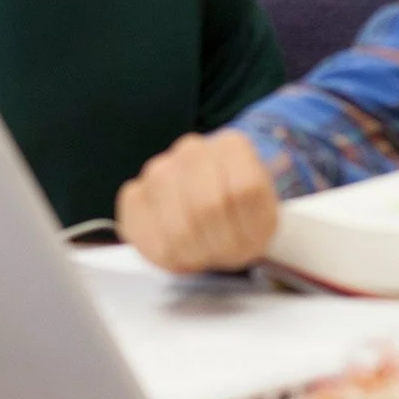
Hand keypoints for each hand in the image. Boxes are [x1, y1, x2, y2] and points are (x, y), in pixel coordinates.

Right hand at [115, 130, 282, 272]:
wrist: (210, 209)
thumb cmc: (239, 214)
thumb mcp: (266, 215)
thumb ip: (258, 217)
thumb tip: (237, 237)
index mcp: (232, 145)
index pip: (246, 188)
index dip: (252, 227)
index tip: (252, 242)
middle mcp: (191, 150)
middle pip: (209, 206)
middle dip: (221, 242)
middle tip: (225, 250)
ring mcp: (157, 170)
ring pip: (179, 227)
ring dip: (196, 250)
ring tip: (203, 249)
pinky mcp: (133, 196)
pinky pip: (147, 236)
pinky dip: (167, 253)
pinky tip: (179, 249)